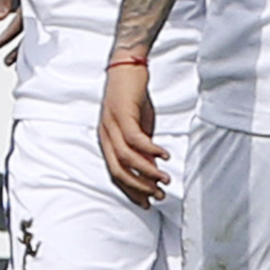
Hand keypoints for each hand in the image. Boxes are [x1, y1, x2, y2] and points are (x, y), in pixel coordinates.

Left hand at [97, 60, 171, 205]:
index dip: (131, 191)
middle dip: (139, 187)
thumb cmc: (132, 97)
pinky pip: (135, 138)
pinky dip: (150, 150)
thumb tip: (152, 168)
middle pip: (119, 170)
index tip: (147, 203)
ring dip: (147, 172)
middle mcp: (105, 135)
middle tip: (158, 195)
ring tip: (165, 179)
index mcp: (106, 141)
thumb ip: (142, 148)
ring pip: (127, 158)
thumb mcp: (139, 126)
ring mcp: (111, 124)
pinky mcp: (122, 113)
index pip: (115, 174)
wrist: (127, 66)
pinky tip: (164, 156)